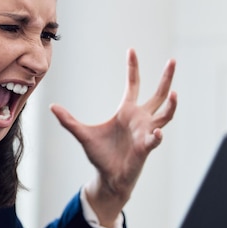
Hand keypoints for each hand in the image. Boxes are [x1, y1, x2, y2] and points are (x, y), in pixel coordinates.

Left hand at [50, 48, 176, 226]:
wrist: (108, 177)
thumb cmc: (100, 155)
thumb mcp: (82, 134)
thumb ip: (68, 120)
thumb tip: (52, 106)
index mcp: (126, 111)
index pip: (133, 85)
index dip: (133, 68)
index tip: (131, 50)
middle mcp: (140, 119)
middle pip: (158, 95)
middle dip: (166, 78)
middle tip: (173, 60)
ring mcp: (146, 132)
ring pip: (165, 115)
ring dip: (171, 105)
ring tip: (175, 94)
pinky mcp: (146, 148)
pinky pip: (154, 139)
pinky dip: (156, 136)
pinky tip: (156, 133)